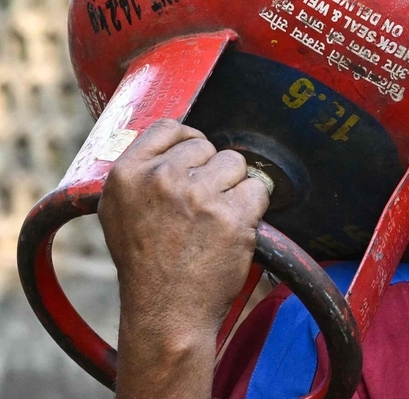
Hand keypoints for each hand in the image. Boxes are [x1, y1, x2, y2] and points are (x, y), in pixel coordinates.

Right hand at [101, 120, 270, 369]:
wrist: (166, 313)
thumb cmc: (145, 266)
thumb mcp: (118, 213)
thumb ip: (139, 175)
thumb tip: (170, 142)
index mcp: (126, 174)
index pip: (169, 127)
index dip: (187, 141)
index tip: (194, 160)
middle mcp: (161, 179)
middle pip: (207, 145)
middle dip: (210, 172)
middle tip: (198, 208)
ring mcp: (198, 195)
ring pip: (236, 163)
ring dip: (233, 188)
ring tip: (213, 220)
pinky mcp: (232, 214)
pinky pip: (258, 188)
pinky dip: (252, 208)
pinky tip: (231, 230)